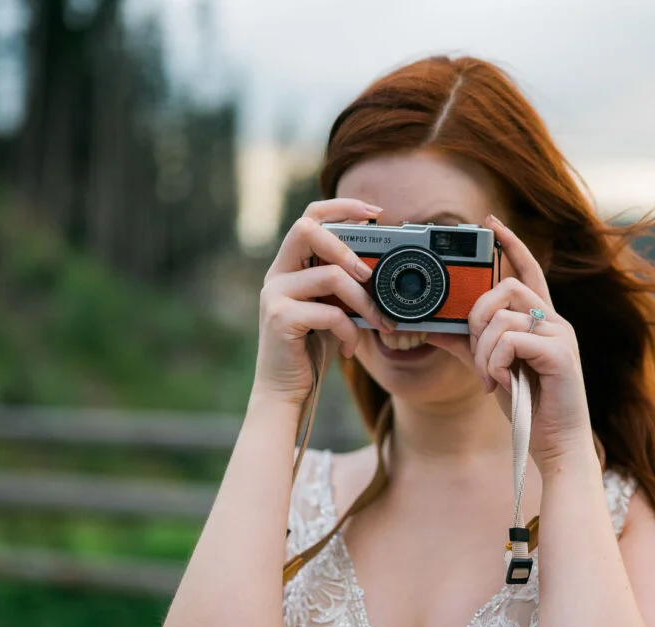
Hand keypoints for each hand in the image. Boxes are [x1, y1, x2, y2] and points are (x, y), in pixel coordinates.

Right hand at [251, 199, 397, 406]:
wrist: (286, 391)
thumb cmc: (311, 349)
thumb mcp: (330, 308)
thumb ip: (342, 285)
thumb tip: (380, 266)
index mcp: (289, 266)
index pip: (310, 217)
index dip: (342, 207)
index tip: (375, 214)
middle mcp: (277, 274)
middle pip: (307, 228)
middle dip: (346, 246)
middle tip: (369, 274)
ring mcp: (274, 295)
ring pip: (330, 275)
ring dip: (363, 300)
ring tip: (378, 322)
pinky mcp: (279, 319)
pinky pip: (329, 313)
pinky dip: (350, 332)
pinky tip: (351, 348)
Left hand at [428, 214, 594, 472]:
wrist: (555, 443)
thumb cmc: (528, 405)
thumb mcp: (489, 368)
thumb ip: (465, 346)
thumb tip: (429, 328)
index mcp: (540, 320)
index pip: (527, 270)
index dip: (511, 244)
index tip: (492, 222)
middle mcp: (554, 321)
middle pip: (507, 287)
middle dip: (478, 314)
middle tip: (475, 348)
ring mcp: (560, 335)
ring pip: (504, 317)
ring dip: (484, 350)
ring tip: (491, 378)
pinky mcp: (560, 354)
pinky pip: (512, 340)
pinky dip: (496, 362)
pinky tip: (500, 383)